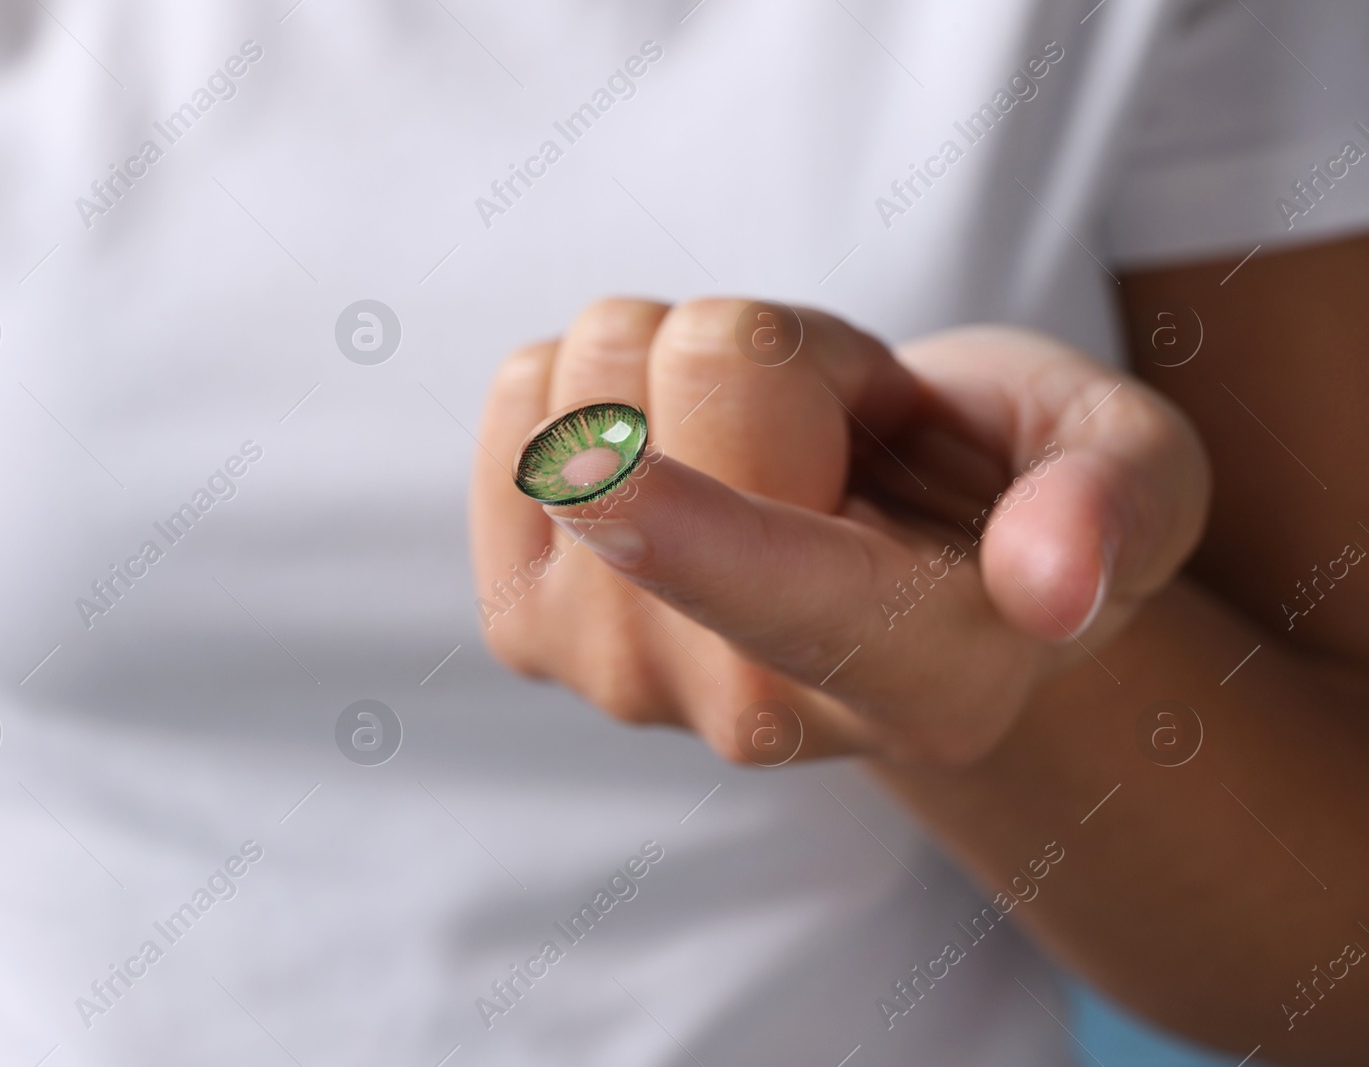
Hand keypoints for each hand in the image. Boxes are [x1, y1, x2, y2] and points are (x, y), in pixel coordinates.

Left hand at [469, 298, 1208, 765]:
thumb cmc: (1023, 486)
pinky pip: (522, 395)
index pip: (782, 597)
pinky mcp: (528, 624)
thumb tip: (1052, 581)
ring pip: (589, 387)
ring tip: (779, 450)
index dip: (692, 529)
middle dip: (777, 361)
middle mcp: (752, 715)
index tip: (604, 479)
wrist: (905, 545)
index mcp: (925, 686)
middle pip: (673, 415)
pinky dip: (608, 385)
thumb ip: (1116, 507)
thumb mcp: (1133, 466)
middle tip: (849, 438)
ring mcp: (622, 681)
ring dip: (693, 374)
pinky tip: (686, 459)